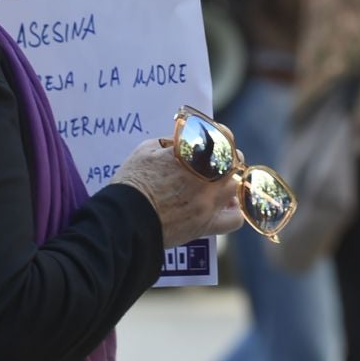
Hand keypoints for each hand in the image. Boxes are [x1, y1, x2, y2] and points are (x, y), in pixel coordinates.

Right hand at [112, 139, 244, 247]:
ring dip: (230, 180)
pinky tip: (225, 205)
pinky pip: (234, 219)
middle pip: (233, 161)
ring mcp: (206, 203)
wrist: (123, 221)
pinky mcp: (205, 225)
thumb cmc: (131, 183)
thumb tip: (183, 142)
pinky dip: (233, 210)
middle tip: (219, 159)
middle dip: (228, 157)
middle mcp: (203, 178)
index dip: (223, 135)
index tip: (219, 136)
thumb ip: (170, 144)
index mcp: (190, 156)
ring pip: (236, 186)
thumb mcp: (146, 151)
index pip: (222, 138)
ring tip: (220, 181)